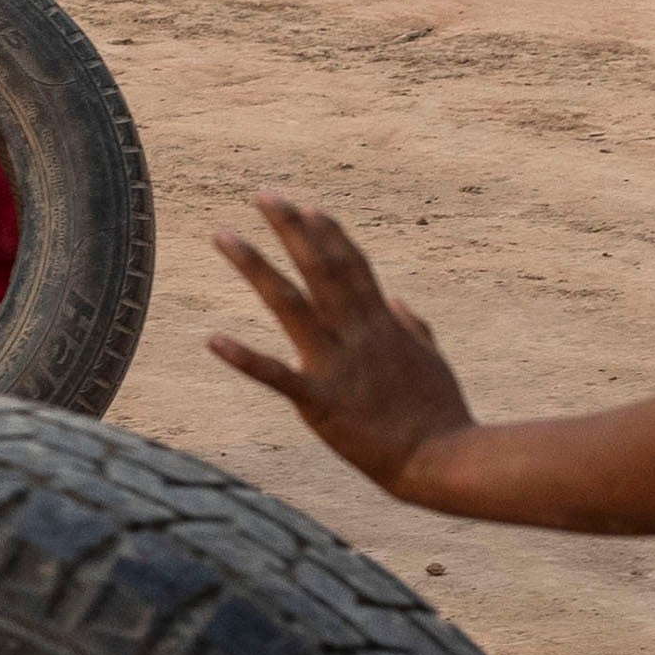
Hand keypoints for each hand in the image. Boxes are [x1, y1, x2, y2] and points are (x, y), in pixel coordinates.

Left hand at [201, 196, 477, 503]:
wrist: (443, 460)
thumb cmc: (440, 415)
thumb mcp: (433, 360)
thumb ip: (412, 327)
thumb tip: (396, 300)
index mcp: (382, 325)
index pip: (353, 266)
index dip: (329, 234)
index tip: (308, 207)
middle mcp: (357, 333)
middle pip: (320, 267)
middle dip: (290, 228)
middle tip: (263, 194)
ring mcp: (337, 364)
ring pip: (289, 303)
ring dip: (255, 266)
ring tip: (224, 235)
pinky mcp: (320, 401)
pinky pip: (275, 375)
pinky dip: (243, 357)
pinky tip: (211, 340)